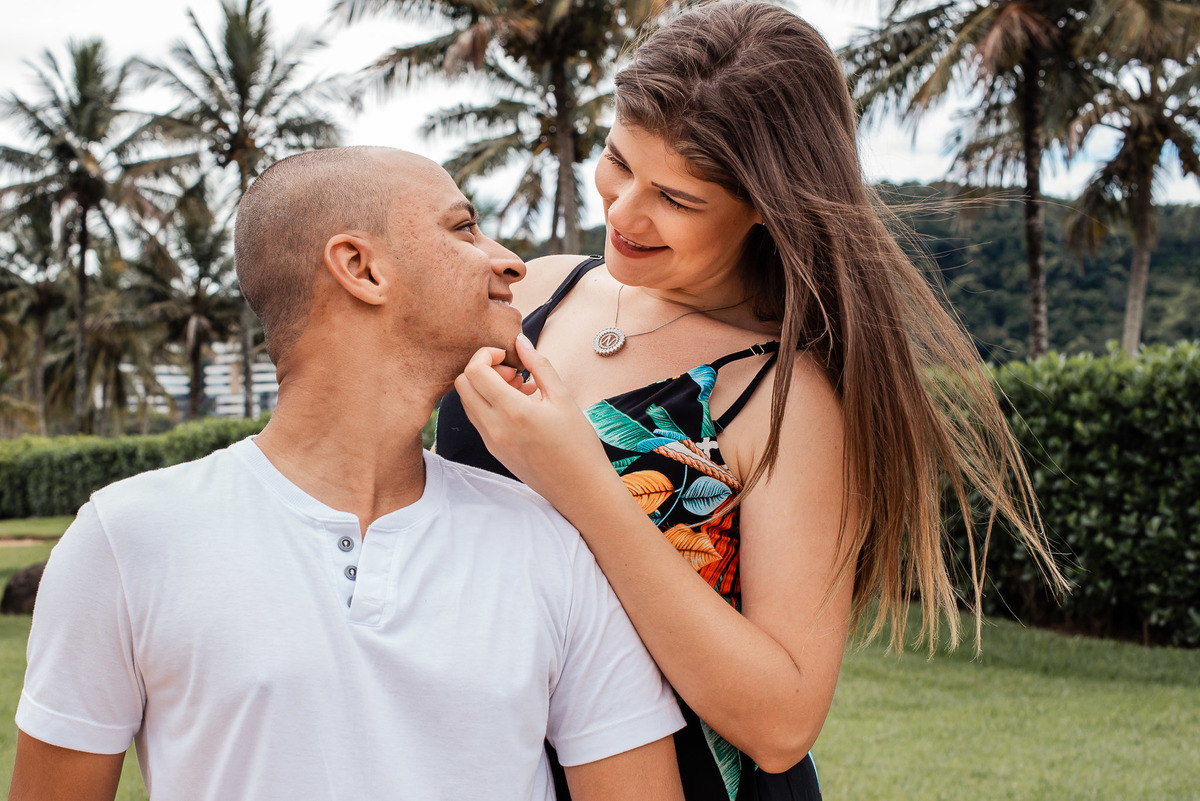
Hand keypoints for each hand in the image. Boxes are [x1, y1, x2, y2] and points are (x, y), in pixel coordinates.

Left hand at [454, 335, 616, 506]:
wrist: (579, 488)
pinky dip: (490, 404)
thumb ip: (538, 365)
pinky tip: (519, 406)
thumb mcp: (563, 398)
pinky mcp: (493, 450)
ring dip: (485, 387)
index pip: (474, 371)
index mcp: (513, 411)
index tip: (508, 356)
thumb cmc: (578, 443)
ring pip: (467, 402)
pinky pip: (477, 418)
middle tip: (512, 372)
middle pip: (463, 385)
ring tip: (520, 389)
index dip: (486, 355)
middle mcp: (494, 427)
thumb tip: (520, 341)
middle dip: (482, 369)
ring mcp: (491, 441)